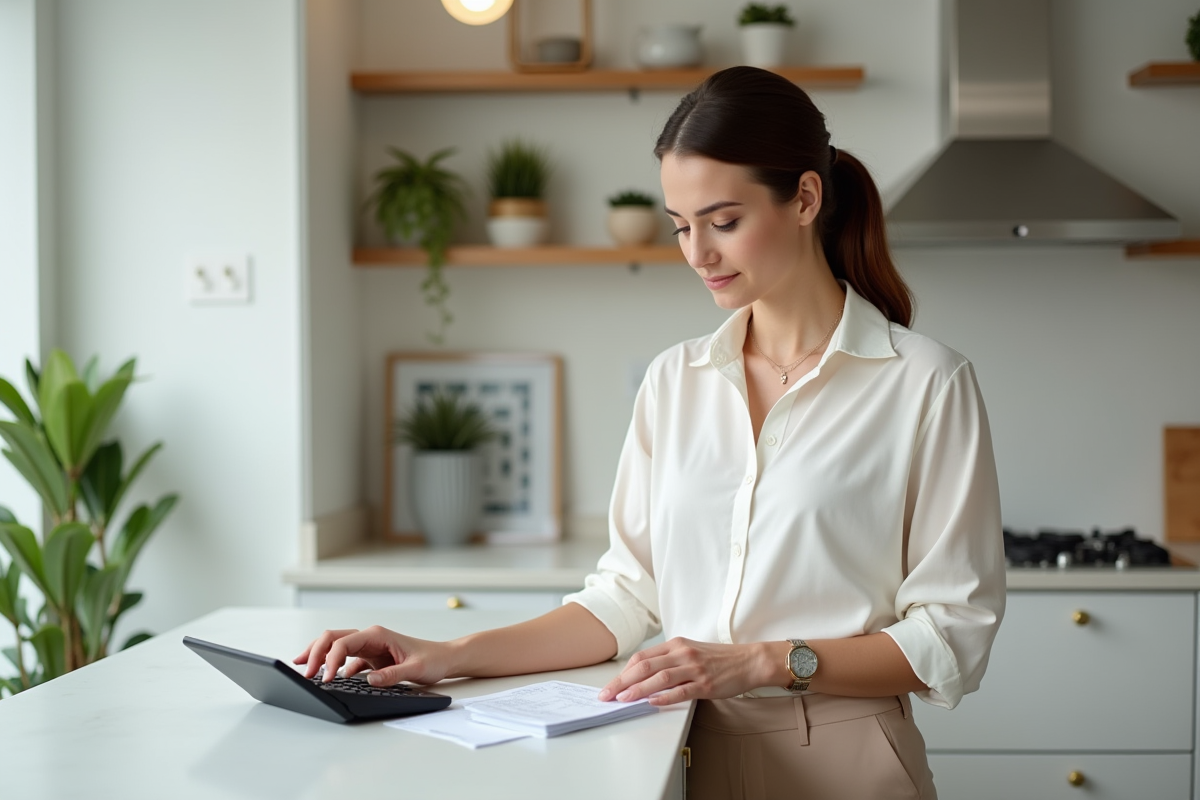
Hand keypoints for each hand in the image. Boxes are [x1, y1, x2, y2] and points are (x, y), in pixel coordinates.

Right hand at [293, 626, 451, 685]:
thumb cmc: (432, 659)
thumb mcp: (415, 669)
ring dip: (319, 655)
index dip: (330, 659)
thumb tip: (370, 680)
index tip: (324, 678)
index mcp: (377, 635)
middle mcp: (369, 637)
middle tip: (305, 673)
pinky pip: (345, 659)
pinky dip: (332, 666)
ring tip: (302, 668)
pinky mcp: (370, 658)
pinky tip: (324, 676)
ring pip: (336, 646)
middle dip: (315, 653)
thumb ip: (392, 675)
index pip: (344, 642)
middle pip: (333, 638)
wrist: (444, 658)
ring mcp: (368, 647)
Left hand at [597, 637, 772, 705]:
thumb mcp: (690, 652)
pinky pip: (681, 691)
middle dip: (622, 682)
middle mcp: (682, 654)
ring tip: (623, 699)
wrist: (748, 661)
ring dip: (638, 690)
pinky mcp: (705, 684)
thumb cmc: (718, 659)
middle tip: (607, 695)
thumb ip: (668, 661)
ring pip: (659, 678)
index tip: (610, 685)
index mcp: (676, 645)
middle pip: (644, 667)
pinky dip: (664, 697)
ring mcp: (694, 669)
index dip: (623, 672)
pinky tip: (652, 703)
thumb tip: (642, 676)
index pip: (642, 658)